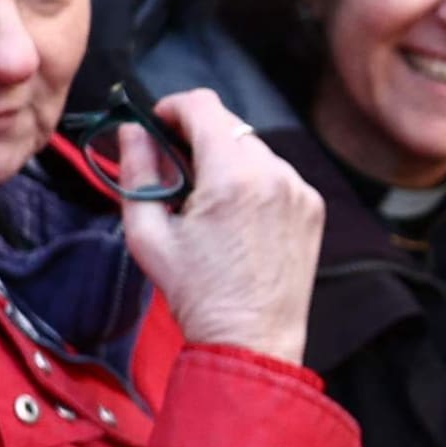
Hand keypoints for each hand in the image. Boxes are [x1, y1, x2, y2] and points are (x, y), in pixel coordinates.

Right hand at [122, 90, 326, 361]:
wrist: (251, 341)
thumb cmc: (197, 294)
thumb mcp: (148, 234)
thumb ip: (136, 172)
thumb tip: (133, 132)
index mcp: (232, 176)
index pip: (203, 105)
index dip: (173, 107)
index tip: (158, 124)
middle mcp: (274, 174)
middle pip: (229, 126)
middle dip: (198, 138)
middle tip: (175, 171)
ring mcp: (299, 189)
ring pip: (254, 149)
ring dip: (227, 161)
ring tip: (207, 202)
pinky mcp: (312, 207)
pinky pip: (277, 175)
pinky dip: (254, 183)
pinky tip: (238, 219)